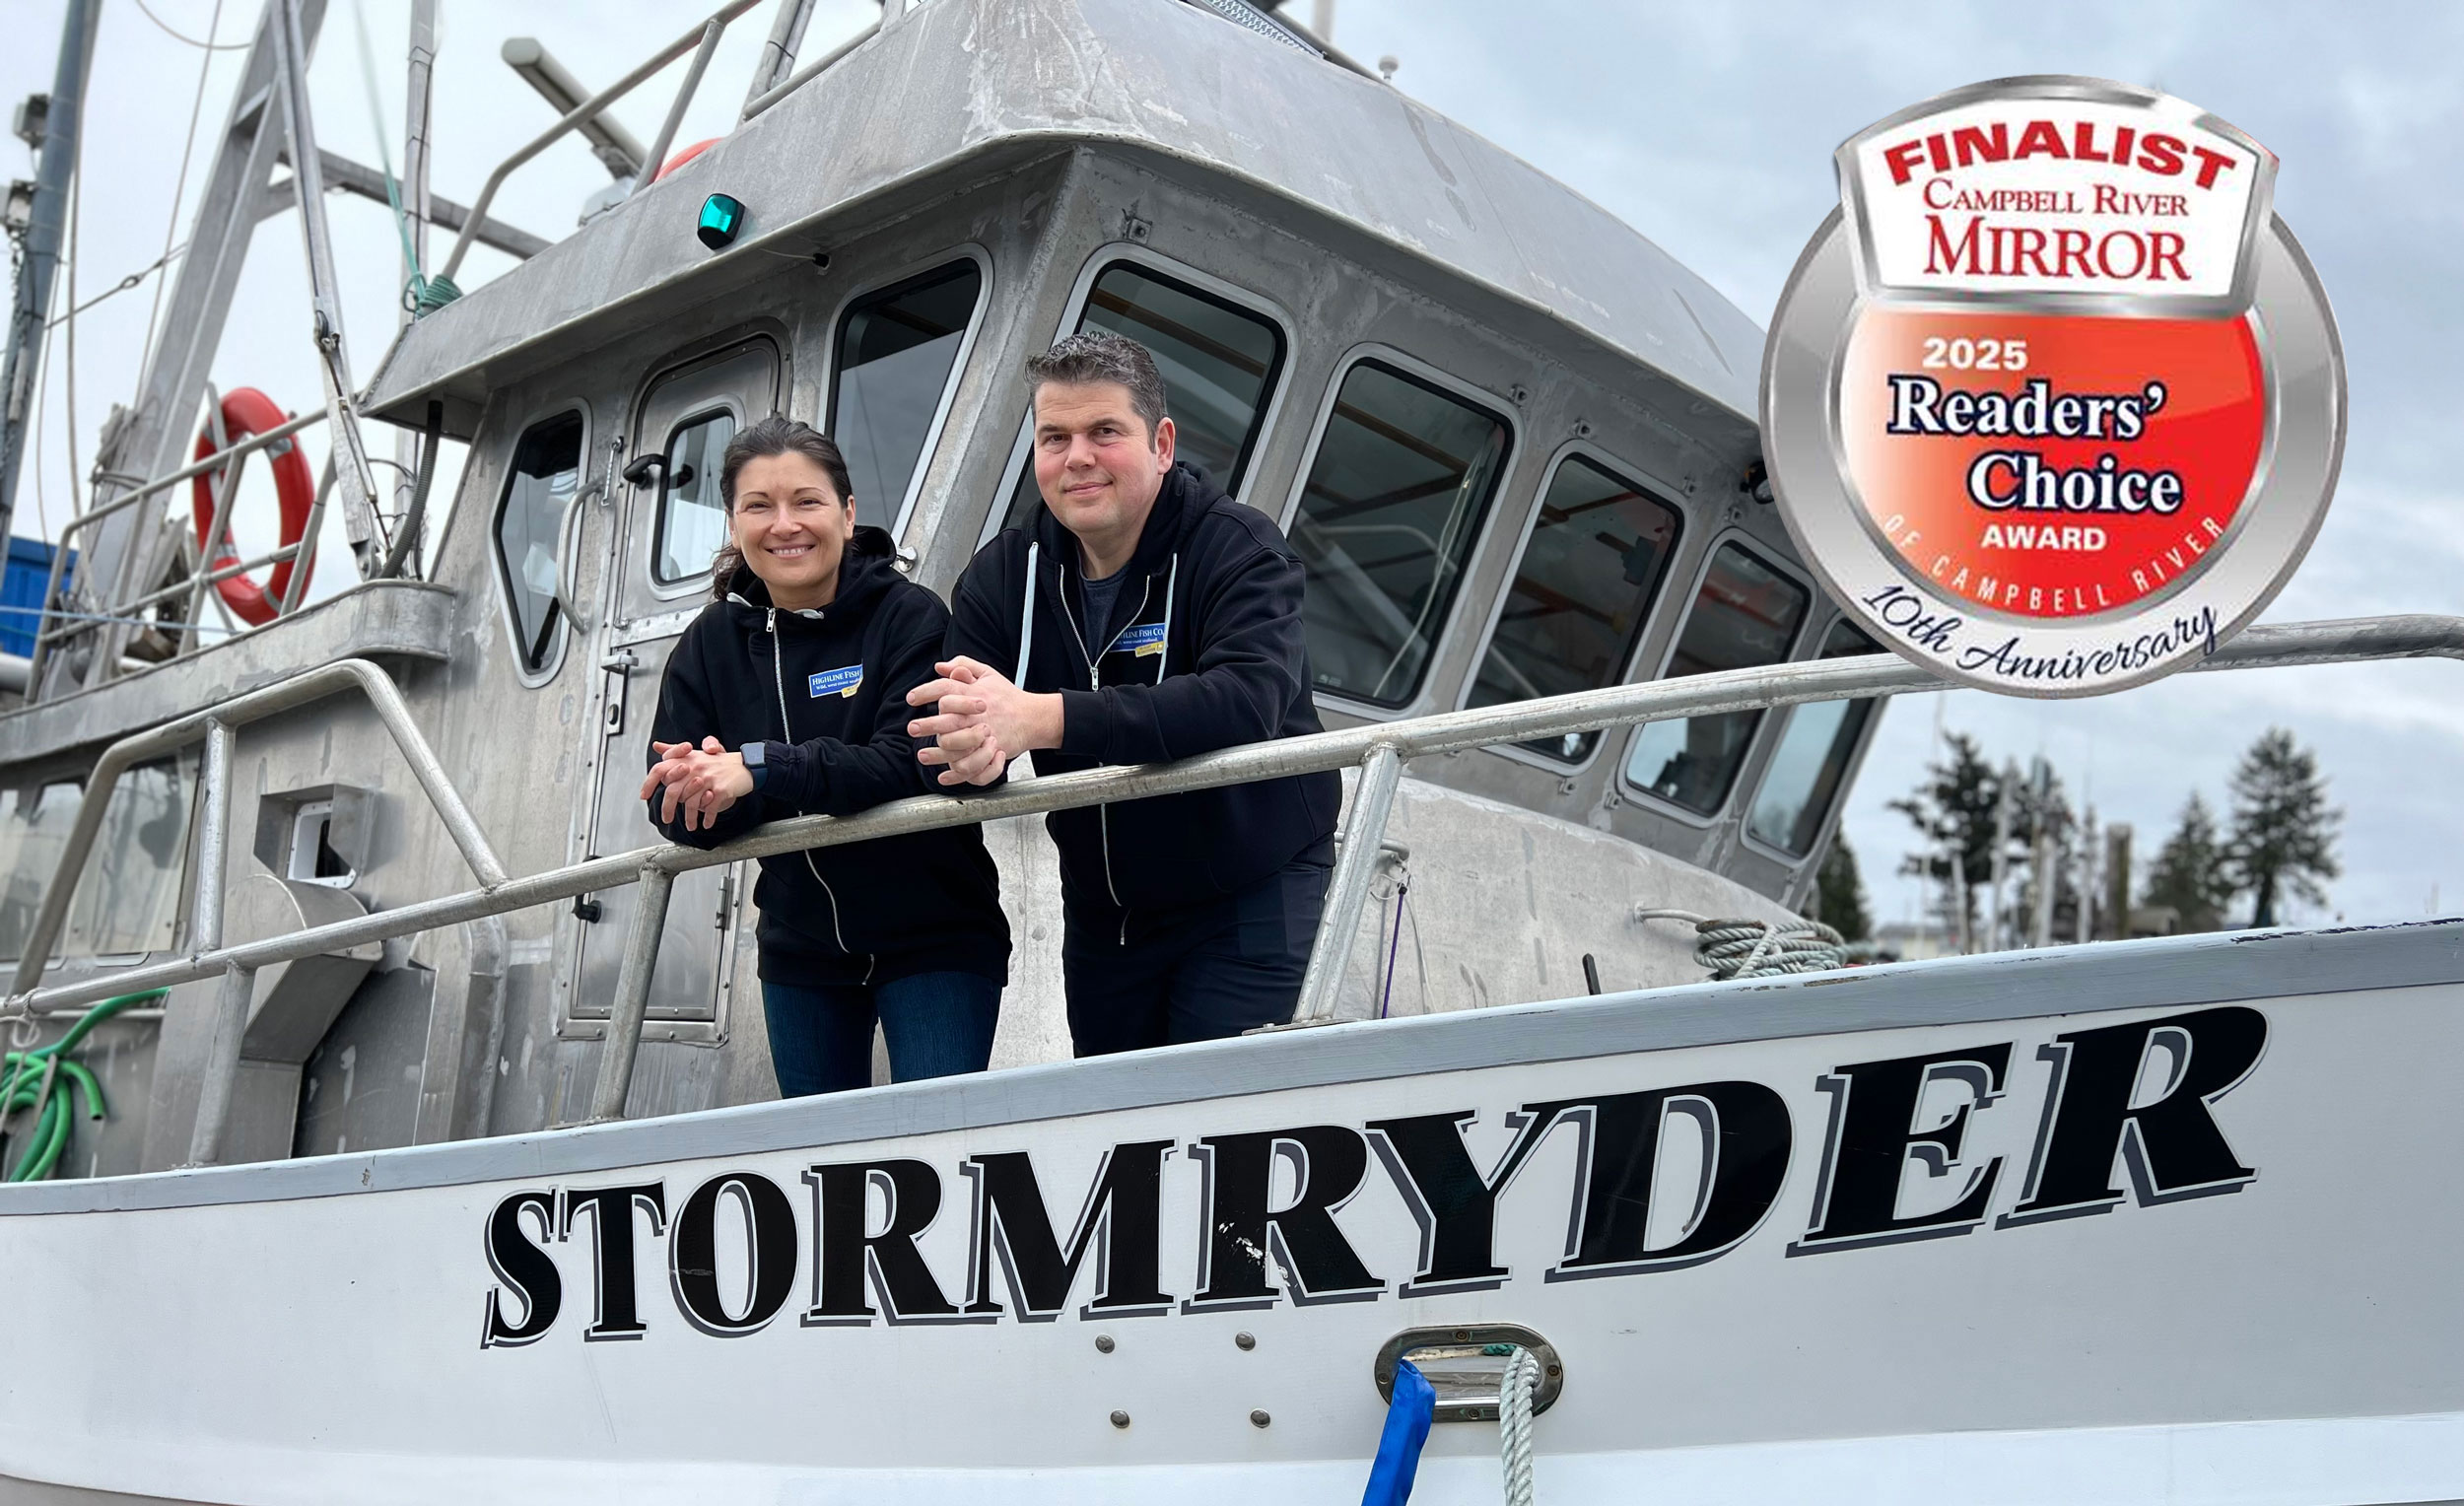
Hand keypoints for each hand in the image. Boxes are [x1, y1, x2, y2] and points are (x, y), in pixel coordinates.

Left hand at [641, 737, 754, 829]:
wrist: (746, 766)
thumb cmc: (720, 762)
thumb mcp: (696, 754)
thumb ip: (675, 750)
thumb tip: (656, 746)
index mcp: (687, 760)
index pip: (661, 769)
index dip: (649, 783)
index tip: (644, 796)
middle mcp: (695, 768)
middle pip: (673, 792)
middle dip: (667, 809)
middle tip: (666, 819)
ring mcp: (708, 779)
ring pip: (691, 804)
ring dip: (689, 819)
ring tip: (691, 826)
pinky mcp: (720, 789)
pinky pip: (709, 808)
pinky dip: (707, 819)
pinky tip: (707, 823)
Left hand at [906, 657, 1062, 785]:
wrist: (1033, 717)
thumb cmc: (1007, 696)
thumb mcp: (988, 674)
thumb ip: (964, 665)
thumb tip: (941, 666)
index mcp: (974, 693)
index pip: (945, 689)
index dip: (926, 692)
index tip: (911, 699)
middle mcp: (977, 715)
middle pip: (948, 720)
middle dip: (928, 725)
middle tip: (913, 729)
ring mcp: (984, 735)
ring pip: (958, 746)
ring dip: (938, 752)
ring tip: (923, 755)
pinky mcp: (991, 751)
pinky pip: (972, 767)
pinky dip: (957, 775)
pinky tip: (944, 776)